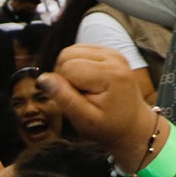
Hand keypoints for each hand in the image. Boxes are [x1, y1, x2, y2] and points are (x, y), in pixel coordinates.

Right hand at [37, 44, 159, 169]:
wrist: (132, 125)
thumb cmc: (108, 126)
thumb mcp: (84, 119)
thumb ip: (64, 98)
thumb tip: (43, 78)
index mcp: (109, 74)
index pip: (67, 68)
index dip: (62, 86)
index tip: (76, 101)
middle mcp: (113, 58)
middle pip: (67, 54)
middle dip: (64, 75)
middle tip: (78, 95)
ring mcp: (113, 52)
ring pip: (71, 50)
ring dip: (69, 69)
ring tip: (83, 88)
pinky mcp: (109, 52)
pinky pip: (80, 50)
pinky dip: (76, 65)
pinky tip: (86, 81)